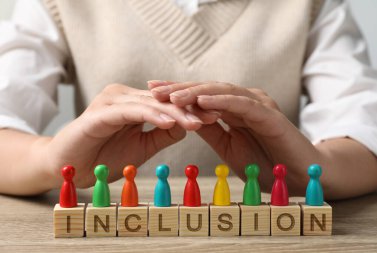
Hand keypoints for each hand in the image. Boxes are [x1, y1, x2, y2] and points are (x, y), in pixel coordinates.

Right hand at [44, 84, 218, 188]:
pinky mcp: (100, 113)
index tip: (216, 118)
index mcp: (134, 103)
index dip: (192, 110)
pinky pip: (131, 112)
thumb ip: (162, 134)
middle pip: (163, 101)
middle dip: (190, 109)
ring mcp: (111, 102)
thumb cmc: (104, 157)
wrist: (68, 167)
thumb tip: (185, 125)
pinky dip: (152, 116)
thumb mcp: (142, 147)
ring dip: (176, 113)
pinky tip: (170, 123)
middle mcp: (123, 96)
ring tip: (199, 122)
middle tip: (215, 116)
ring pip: (151, 104)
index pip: (168, 104)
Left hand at [149, 81, 321, 193]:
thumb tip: (184, 117)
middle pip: (207, 90)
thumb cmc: (263, 162)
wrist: (298, 176)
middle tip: (153, 88)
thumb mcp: (227, 146)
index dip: (177, 92)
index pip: (201, 96)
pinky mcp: (270, 115)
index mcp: (233, 109)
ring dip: (196, 93)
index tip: (151, 90)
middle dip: (180, 89)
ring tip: (172, 95)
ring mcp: (258, 105)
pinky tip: (202, 101)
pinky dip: (222, 102)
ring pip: (222, 93)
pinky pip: (243, 105)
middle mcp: (244, 101)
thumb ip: (209, 129)